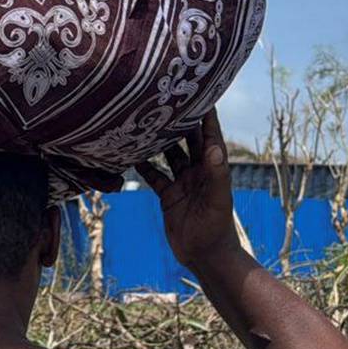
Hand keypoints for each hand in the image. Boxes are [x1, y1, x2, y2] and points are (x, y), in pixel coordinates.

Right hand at [139, 109, 244, 271]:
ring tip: (144, 122)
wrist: (205, 256)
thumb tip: (215, 147)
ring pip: (168, 155)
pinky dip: (144, 166)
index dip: (206, 115)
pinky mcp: (168, 195)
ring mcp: (182, 182)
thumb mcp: (217, 201)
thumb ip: (216, 174)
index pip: (210, 135)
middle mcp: (198, 171)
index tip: (199, 92)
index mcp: (213, 168)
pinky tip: (130, 154)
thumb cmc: (216, 229)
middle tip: (165, 100)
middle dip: (179, 121)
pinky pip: (155, 176)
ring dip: (158, 141)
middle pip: (188, 140)